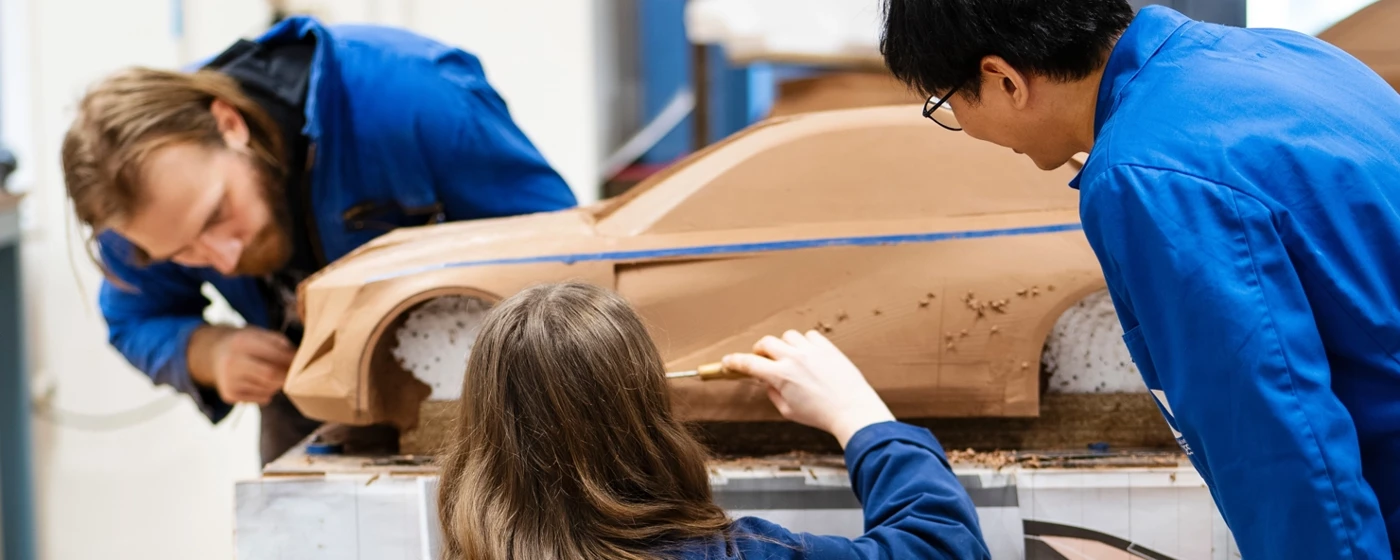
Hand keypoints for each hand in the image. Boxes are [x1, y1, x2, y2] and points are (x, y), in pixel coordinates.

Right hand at [187, 326, 294, 405]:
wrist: (216, 354)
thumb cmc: (247, 343)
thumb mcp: (260, 334)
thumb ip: (280, 343)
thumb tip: (300, 359)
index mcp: (242, 342)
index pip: (275, 355)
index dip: (292, 360)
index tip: (303, 362)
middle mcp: (232, 362)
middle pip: (271, 375)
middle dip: (286, 375)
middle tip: (294, 373)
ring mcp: (228, 380)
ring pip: (268, 389)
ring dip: (278, 384)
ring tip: (274, 375)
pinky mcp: (229, 395)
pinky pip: (262, 398)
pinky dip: (268, 393)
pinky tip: (260, 383)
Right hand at [722, 330, 894, 447]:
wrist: (852, 409)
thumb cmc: (821, 415)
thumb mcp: (789, 411)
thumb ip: (773, 392)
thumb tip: (766, 381)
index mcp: (780, 376)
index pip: (748, 363)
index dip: (734, 362)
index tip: (728, 362)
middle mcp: (793, 358)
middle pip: (765, 343)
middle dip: (760, 350)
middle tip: (762, 359)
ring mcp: (811, 350)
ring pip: (787, 336)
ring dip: (784, 345)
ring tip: (790, 358)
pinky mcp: (827, 347)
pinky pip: (809, 335)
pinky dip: (805, 343)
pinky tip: (809, 355)